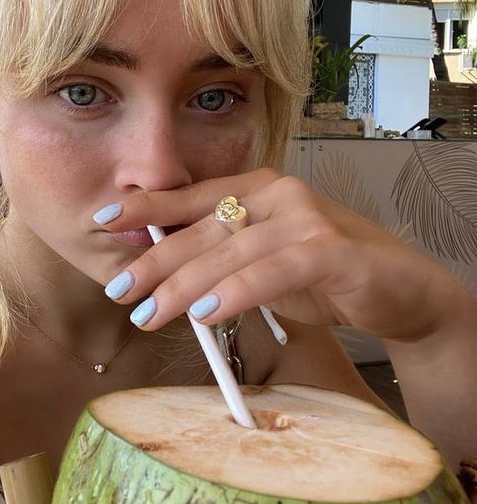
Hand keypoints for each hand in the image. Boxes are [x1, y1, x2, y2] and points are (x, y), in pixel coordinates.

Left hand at [97, 169, 460, 342]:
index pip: (190, 197)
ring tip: (148, 313)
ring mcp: (305, 218)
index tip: (102, 219)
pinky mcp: (330, 250)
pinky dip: (234, 293)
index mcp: (257, 189)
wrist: (400, 289)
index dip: (146, 207)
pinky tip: (205, 315)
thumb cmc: (324, 275)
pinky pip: (271, 272)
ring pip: (228, 252)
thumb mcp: (263, 261)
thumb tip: (161, 278)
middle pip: (201, 229)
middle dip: (154, 262)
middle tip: (119, 291)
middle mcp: (278, 194)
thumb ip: (222, 259)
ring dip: (182, 286)